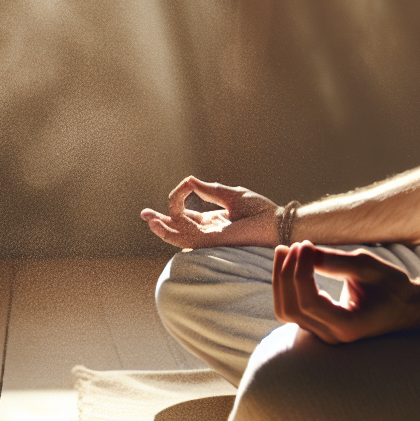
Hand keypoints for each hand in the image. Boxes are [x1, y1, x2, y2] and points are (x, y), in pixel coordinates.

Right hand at [140, 176, 278, 248]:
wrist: (275, 221)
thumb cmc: (259, 210)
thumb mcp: (231, 195)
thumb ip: (210, 190)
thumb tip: (190, 180)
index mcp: (213, 220)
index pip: (186, 216)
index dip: (178, 200)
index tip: (185, 184)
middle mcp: (207, 230)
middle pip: (177, 228)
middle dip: (160, 221)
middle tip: (144, 214)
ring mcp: (207, 237)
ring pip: (177, 235)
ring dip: (161, 227)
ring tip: (148, 218)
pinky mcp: (210, 240)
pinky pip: (185, 237)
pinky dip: (172, 229)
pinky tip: (161, 222)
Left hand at [272, 241, 419, 343]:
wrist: (408, 307)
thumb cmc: (392, 285)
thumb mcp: (368, 266)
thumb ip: (335, 261)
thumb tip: (304, 251)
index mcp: (347, 326)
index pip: (308, 302)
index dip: (300, 270)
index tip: (306, 244)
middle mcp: (332, 337)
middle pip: (290, 310)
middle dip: (285, 274)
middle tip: (292, 245)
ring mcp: (324, 335)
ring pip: (286, 312)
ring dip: (281, 280)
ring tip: (284, 251)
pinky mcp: (320, 326)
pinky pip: (293, 310)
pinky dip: (287, 286)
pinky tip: (290, 263)